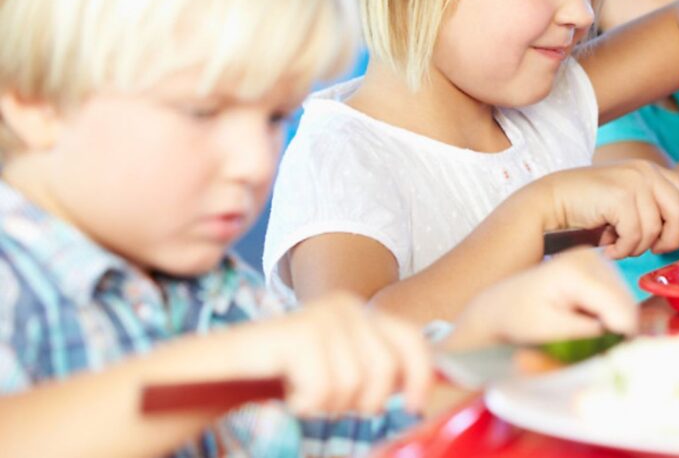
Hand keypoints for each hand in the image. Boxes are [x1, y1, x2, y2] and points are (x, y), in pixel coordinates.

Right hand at [235, 293, 431, 415]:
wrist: (221, 368)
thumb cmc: (283, 374)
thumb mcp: (341, 367)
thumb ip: (378, 369)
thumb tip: (425, 388)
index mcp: (362, 312)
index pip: (411, 340)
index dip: (422, 376)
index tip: (415, 405)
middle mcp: (347, 306)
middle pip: (387, 370)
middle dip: (363, 401)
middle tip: (329, 400)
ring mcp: (323, 317)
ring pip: (354, 386)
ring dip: (327, 404)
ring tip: (303, 391)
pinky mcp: (301, 334)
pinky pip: (324, 390)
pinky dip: (306, 404)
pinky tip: (289, 391)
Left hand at [446, 248, 636, 349]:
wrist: (500, 306)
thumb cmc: (518, 321)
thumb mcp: (551, 331)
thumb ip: (589, 332)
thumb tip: (625, 332)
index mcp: (577, 271)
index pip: (619, 307)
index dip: (619, 335)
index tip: (603, 353)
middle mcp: (590, 257)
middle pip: (626, 302)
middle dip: (616, 328)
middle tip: (589, 344)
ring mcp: (595, 258)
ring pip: (625, 300)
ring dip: (612, 322)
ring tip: (581, 330)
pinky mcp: (597, 267)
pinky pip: (617, 297)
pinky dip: (608, 314)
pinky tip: (584, 318)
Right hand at [537, 161, 678, 258]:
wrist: (548, 205)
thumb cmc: (584, 211)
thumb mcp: (624, 209)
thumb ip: (651, 213)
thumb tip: (676, 232)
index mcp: (649, 173)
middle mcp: (646, 172)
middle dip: (666, 240)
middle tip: (643, 248)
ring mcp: (635, 181)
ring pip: (657, 230)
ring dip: (636, 246)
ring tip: (615, 242)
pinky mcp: (622, 195)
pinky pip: (638, 235)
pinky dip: (622, 248)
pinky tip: (606, 244)